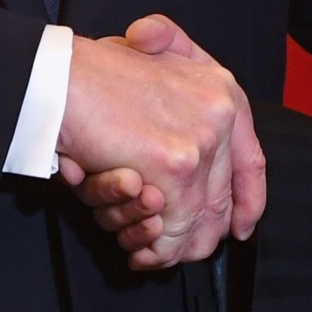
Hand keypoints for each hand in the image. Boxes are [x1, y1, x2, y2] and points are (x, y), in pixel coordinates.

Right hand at [57, 15, 266, 268]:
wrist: (61, 77)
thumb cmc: (95, 72)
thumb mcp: (153, 60)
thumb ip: (182, 89)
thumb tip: (192, 149)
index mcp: (222, 91)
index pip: (251, 163)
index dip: (247, 202)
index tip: (239, 228)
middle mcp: (222, 115)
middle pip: (221, 201)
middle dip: (193, 236)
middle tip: (164, 247)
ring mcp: (201, 142)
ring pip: (196, 222)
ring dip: (163, 243)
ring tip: (137, 243)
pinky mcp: (174, 167)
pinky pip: (172, 230)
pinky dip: (150, 249)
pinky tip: (134, 250)